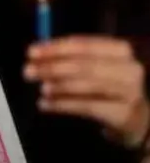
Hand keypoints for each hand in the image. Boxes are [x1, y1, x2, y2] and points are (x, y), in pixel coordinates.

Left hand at [27, 36, 149, 148]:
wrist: (135, 118)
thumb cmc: (107, 86)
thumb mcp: (94, 66)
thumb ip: (68, 57)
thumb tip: (35, 53)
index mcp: (120, 50)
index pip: (84, 44)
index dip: (56, 48)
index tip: (31, 52)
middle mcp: (129, 68)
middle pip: (85, 65)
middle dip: (52, 67)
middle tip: (27, 71)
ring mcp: (129, 92)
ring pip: (86, 85)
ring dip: (58, 86)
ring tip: (40, 88)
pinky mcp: (123, 113)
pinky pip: (87, 107)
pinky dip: (62, 105)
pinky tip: (44, 105)